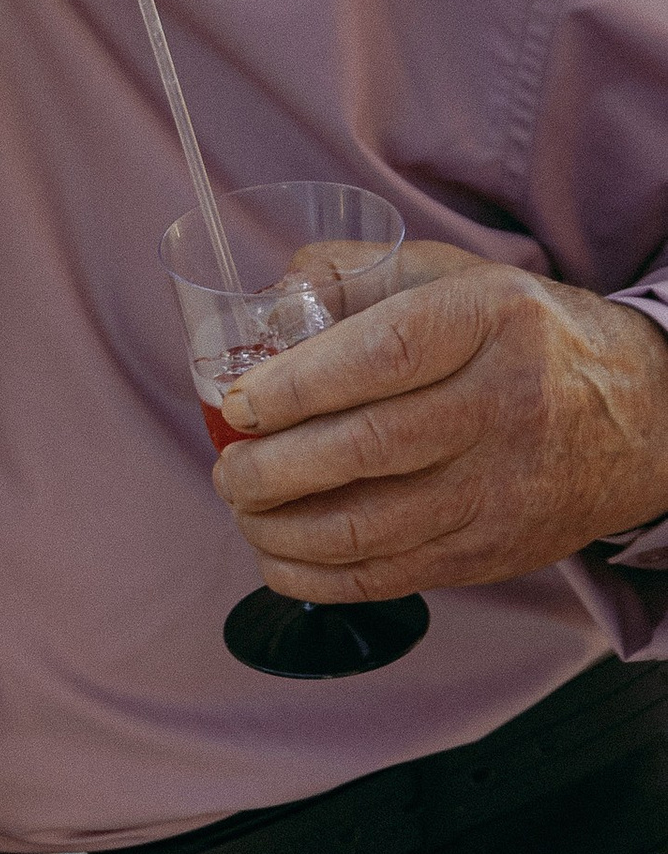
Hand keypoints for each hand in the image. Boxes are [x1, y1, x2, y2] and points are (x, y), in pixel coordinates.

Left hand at [214, 248, 667, 598]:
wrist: (642, 416)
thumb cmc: (522, 336)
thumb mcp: (454, 277)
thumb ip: (353, 275)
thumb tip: (265, 303)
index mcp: (492, 321)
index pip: (383, 355)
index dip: (297, 385)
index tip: (238, 403)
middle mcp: (506, 405)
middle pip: (369, 448)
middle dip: (273, 468)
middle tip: (227, 468)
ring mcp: (505, 488)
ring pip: (372, 527)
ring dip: (283, 529)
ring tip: (242, 508)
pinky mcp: (496, 552)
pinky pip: (390, 577)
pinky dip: (317, 576)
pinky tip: (276, 555)